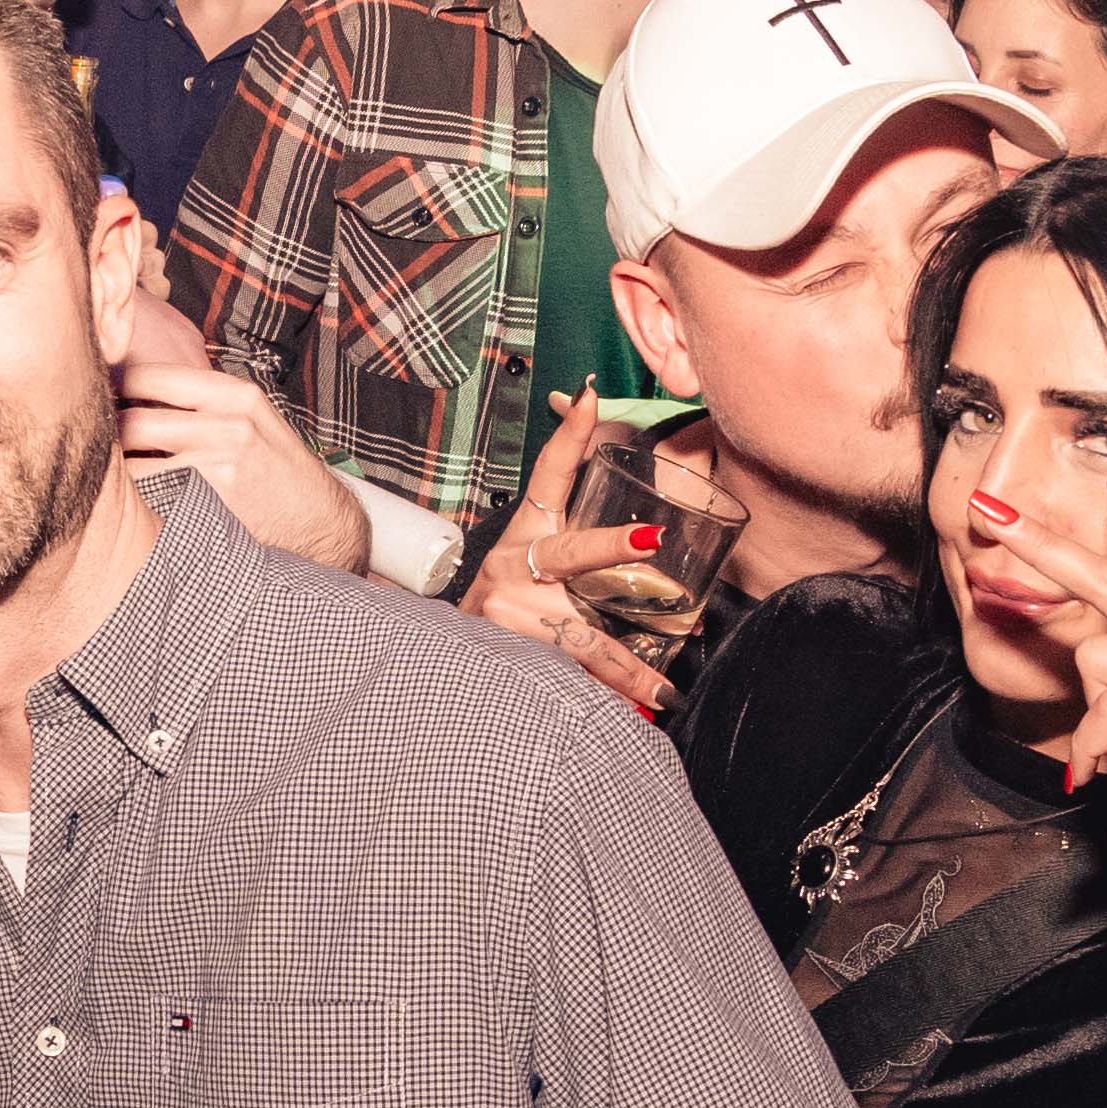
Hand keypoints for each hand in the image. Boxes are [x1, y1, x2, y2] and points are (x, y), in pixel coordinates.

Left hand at [117, 358, 368, 572]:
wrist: (321, 526)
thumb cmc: (279, 473)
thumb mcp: (254, 420)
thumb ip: (203, 402)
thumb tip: (133, 387)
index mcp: (235, 395)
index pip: (150, 376)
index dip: (114, 387)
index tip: (97, 399)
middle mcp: (227, 425)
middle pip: (132, 419)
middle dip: (105, 434)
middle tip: (90, 447)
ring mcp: (217, 469)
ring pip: (132, 465)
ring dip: (111, 475)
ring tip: (102, 483)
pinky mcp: (208, 510)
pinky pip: (146, 502)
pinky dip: (130, 506)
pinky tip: (126, 512)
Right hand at [458, 391, 678, 713]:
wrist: (443, 664)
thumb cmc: (505, 608)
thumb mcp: (531, 565)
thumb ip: (580, 544)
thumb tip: (638, 522)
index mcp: (522, 536)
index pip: (548, 476)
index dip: (570, 436)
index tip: (592, 398)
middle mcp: (511, 568)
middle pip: (569, 552)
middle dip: (609, 545)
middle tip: (650, 542)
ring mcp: (507, 613)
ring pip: (579, 633)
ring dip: (625, 665)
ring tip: (663, 687)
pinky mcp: (510, 654)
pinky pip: (569, 673)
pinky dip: (606, 695)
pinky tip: (638, 709)